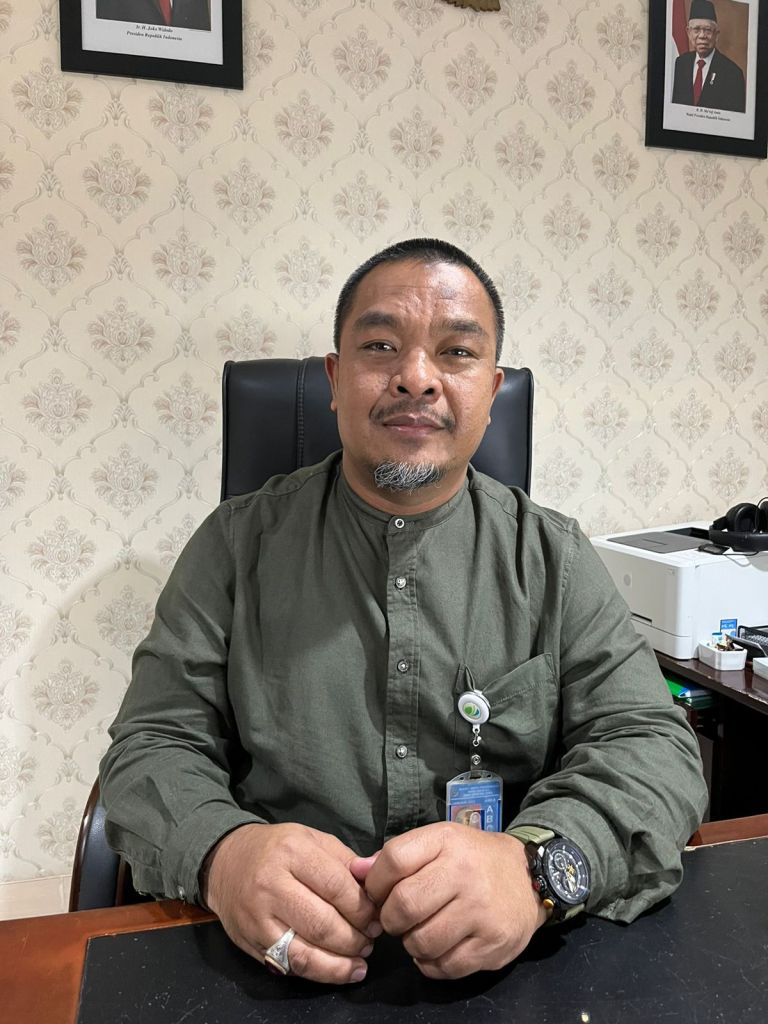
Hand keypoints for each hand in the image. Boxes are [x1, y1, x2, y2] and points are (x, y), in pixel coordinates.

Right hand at [203, 823, 380, 983]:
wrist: (226, 862)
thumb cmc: (276, 849)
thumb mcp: (311, 839)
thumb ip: (345, 860)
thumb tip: (375, 885)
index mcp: (292, 851)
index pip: (338, 886)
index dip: (364, 908)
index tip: (377, 916)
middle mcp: (272, 884)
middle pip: (324, 922)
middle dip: (356, 937)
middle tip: (372, 938)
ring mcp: (259, 917)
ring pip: (308, 951)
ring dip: (342, 961)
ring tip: (361, 959)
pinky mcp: (252, 942)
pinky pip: (292, 965)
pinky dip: (321, 972)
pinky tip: (341, 971)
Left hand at [353, 822, 547, 978]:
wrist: (528, 877)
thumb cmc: (473, 859)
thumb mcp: (439, 842)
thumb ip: (397, 856)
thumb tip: (355, 871)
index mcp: (447, 841)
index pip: (394, 860)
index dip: (375, 882)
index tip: (377, 893)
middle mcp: (465, 874)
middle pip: (403, 906)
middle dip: (390, 919)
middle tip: (398, 918)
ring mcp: (481, 912)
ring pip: (421, 942)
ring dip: (411, 943)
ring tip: (420, 931)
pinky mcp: (492, 945)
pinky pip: (444, 967)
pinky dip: (431, 963)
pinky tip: (438, 947)